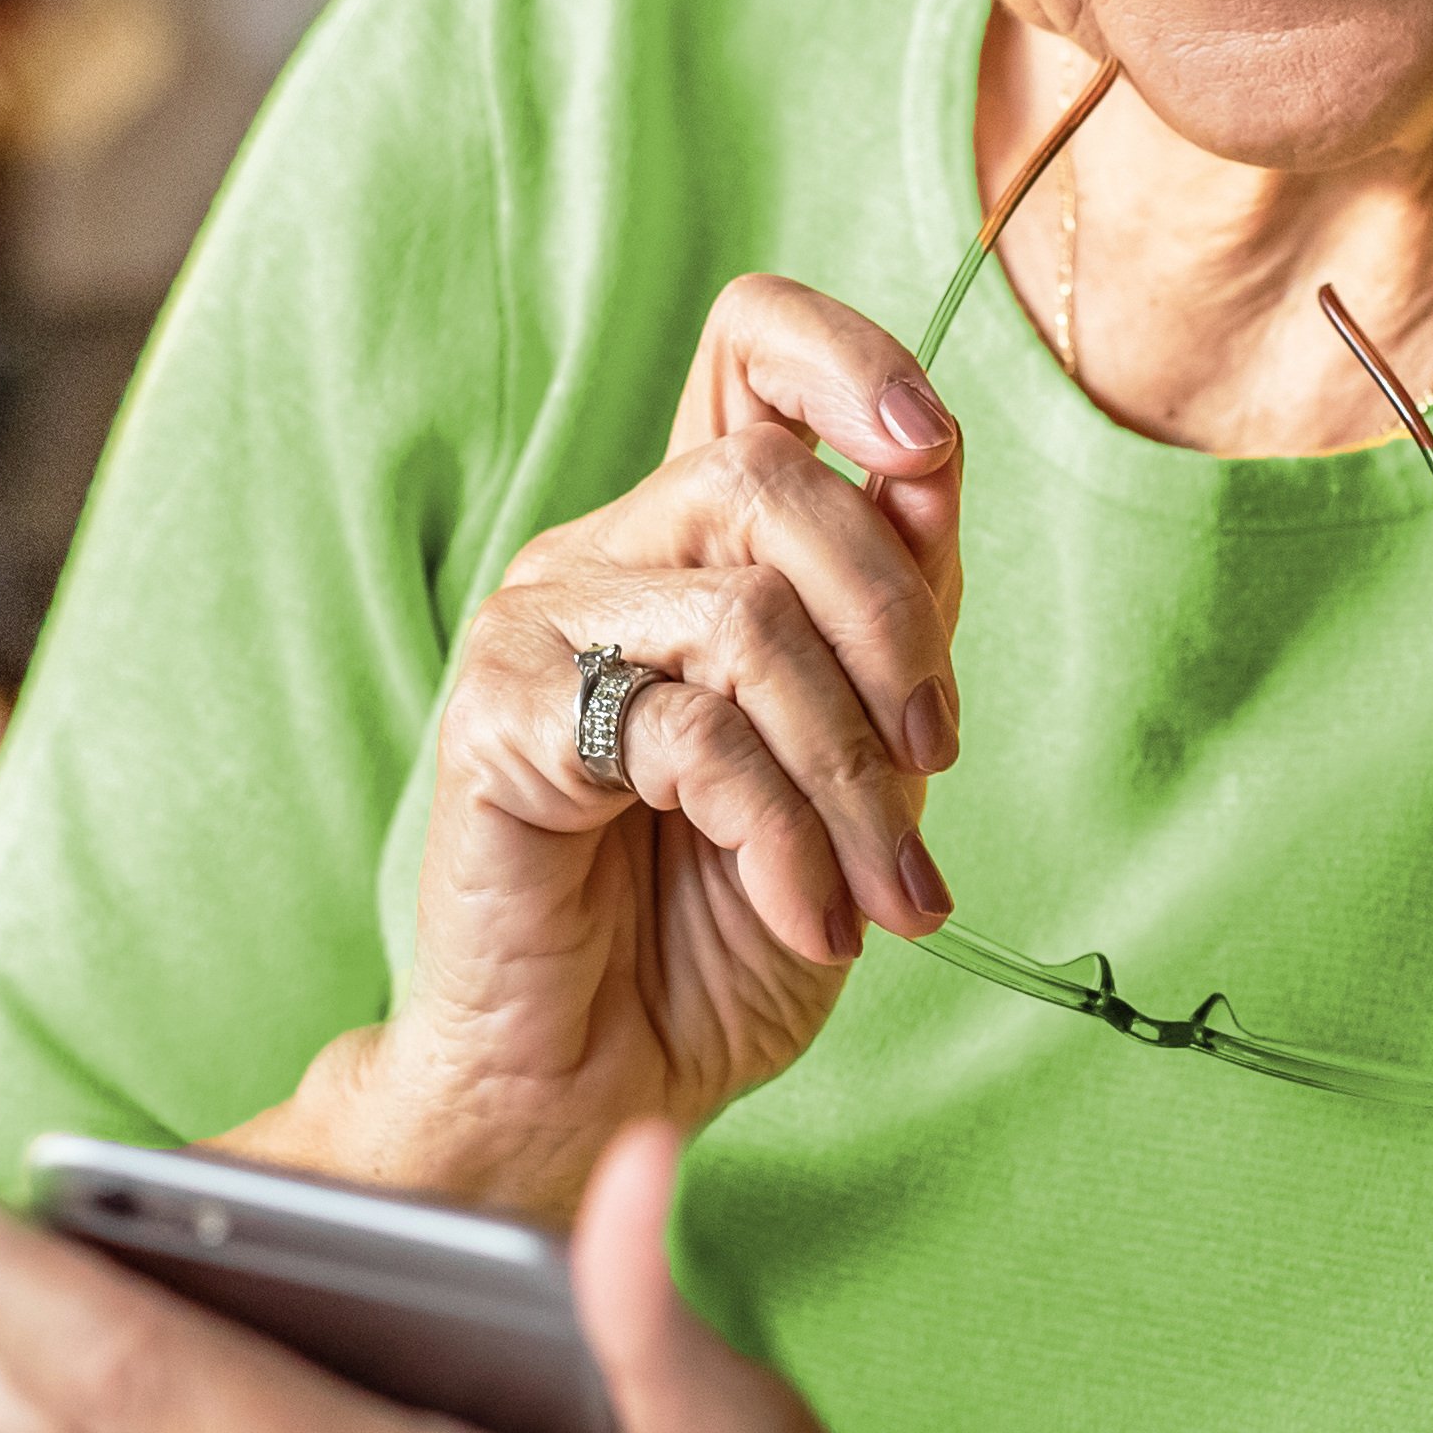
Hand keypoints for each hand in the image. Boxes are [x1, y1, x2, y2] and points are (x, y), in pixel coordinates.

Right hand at [259, 276, 965, 1221]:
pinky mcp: (498, 723)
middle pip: (768, 480)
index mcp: (690, 545)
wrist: (602, 1084)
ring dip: (852, 775)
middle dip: (894, 631)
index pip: (749, 348)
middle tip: (934, 766)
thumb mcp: (860, 768)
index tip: (928, 456)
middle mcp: (604, 558)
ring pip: (746, 615)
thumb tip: (928, 476)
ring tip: (885, 891)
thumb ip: (893, 623)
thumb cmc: (719, 932)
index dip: (849, 359)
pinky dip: (783, 839)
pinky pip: (688, 734)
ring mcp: (536, 629)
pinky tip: (808, 915)